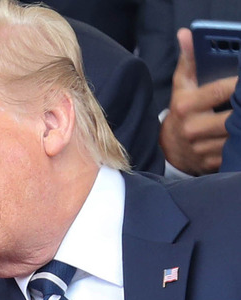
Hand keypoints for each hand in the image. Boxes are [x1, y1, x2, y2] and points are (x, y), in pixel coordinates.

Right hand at [159, 28, 237, 174]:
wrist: (169, 150)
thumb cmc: (180, 112)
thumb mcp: (181, 86)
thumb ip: (188, 61)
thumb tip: (186, 35)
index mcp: (185, 106)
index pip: (220, 90)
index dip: (239, 85)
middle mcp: (192, 128)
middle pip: (232, 117)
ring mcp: (201, 147)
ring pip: (236, 135)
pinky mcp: (210, 162)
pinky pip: (235, 151)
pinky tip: (240, 134)